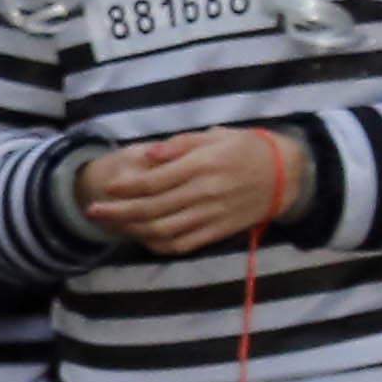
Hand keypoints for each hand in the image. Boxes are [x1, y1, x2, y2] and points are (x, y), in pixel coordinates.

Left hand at [77, 124, 306, 260]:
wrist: (288, 175)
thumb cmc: (247, 148)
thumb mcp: (215, 136)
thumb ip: (180, 145)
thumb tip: (149, 154)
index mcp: (202, 166)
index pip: (154, 181)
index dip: (126, 187)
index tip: (106, 187)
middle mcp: (205, 193)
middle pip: (152, 209)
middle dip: (118, 212)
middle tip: (93, 212)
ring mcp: (212, 215)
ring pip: (164, 230)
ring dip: (132, 231)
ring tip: (111, 225)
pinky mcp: (219, 231)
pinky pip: (184, 244)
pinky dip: (158, 245)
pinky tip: (141, 238)